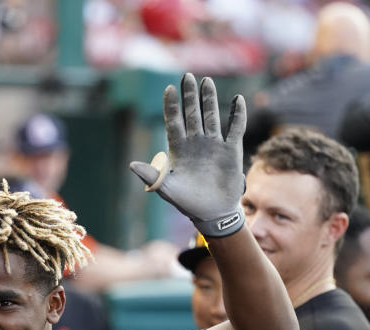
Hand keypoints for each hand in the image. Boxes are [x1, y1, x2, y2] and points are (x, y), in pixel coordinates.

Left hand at [130, 73, 245, 237]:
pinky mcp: (231, 149)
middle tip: (187, 76)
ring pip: (212, 116)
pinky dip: (238, 114)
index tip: (168, 89)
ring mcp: (214, 144)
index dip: (172, 106)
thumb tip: (131, 165)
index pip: (174, 122)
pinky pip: (236, 128)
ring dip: (209, 100)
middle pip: (192, 114)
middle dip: (189, 96)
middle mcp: (196, 142)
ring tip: (207, 82)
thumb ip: (152, 176)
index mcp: (179, 149)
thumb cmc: (187, 202)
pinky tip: (238, 99)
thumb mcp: (166, 190)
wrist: (212, 212)